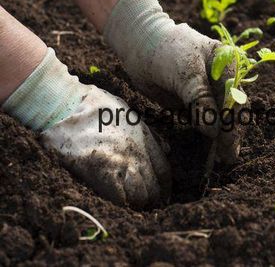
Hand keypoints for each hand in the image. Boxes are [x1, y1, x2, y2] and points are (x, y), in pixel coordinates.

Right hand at [41, 86, 170, 207]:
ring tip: (133, 206)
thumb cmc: (96, 108)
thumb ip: (150, 133)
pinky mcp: (101, 173)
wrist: (67, 107)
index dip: (165, 186)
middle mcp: (137, 154)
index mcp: (145, 139)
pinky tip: (120, 205)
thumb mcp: (130, 114)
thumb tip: (168, 150)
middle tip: (148, 204)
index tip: (163, 194)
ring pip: (140, 196)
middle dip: (153, 198)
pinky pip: (120, 198)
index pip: (164, 170)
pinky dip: (122, 204)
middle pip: (154, 187)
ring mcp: (121, 164)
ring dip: (138, 203)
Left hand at [104, 0, 242, 164]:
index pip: (236, 98)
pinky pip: (203, 121)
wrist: (140, 45)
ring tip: (220, 159)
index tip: (227, 144)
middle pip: (231, 110)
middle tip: (227, 158)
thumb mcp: (186, 72)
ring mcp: (208, 91)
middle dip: (229, 133)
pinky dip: (206, 135)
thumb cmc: (166, 51)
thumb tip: (214, 131)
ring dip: (219, 137)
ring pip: (218, 118)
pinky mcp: (194, 101)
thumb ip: (201, 99)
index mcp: (228, 65)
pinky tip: (208, 149)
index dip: (233, 122)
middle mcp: (222, 79)